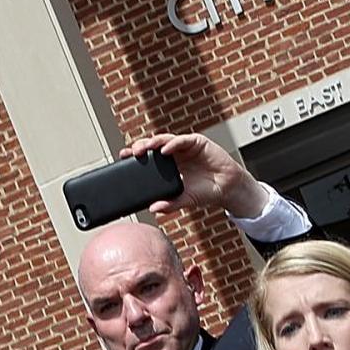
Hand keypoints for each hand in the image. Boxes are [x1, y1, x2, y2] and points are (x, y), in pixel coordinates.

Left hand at [119, 132, 273, 219]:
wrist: (228, 188)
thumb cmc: (206, 192)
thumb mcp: (185, 200)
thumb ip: (170, 204)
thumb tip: (153, 209)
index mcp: (168, 166)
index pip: (148, 158)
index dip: (135, 156)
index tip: (122, 158)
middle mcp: (174, 154)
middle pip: (153, 146)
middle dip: (141, 148)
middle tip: (131, 153)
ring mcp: (185, 147)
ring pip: (165, 140)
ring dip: (153, 143)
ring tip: (145, 148)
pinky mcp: (197, 143)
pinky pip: (182, 140)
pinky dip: (173, 144)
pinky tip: (165, 150)